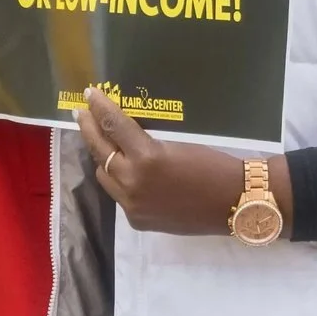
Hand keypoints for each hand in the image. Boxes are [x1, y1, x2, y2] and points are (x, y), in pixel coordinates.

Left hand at [76, 86, 279, 235]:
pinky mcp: (137, 220)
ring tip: (104, 144)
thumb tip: (122, 133)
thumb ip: (144, 143)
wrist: (234, 204)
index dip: (99, 108)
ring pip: (104, 175)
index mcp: (147, 157)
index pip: (114, 126)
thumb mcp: (178, 145)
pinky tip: (129, 174)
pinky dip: (122, 182)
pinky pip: (119, 196)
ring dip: (104, 158)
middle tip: (81, 114)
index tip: (89, 95)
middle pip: (99, 151)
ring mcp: (132, 205)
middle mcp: (133, 182)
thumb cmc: (213, 166)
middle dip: (89, 130)